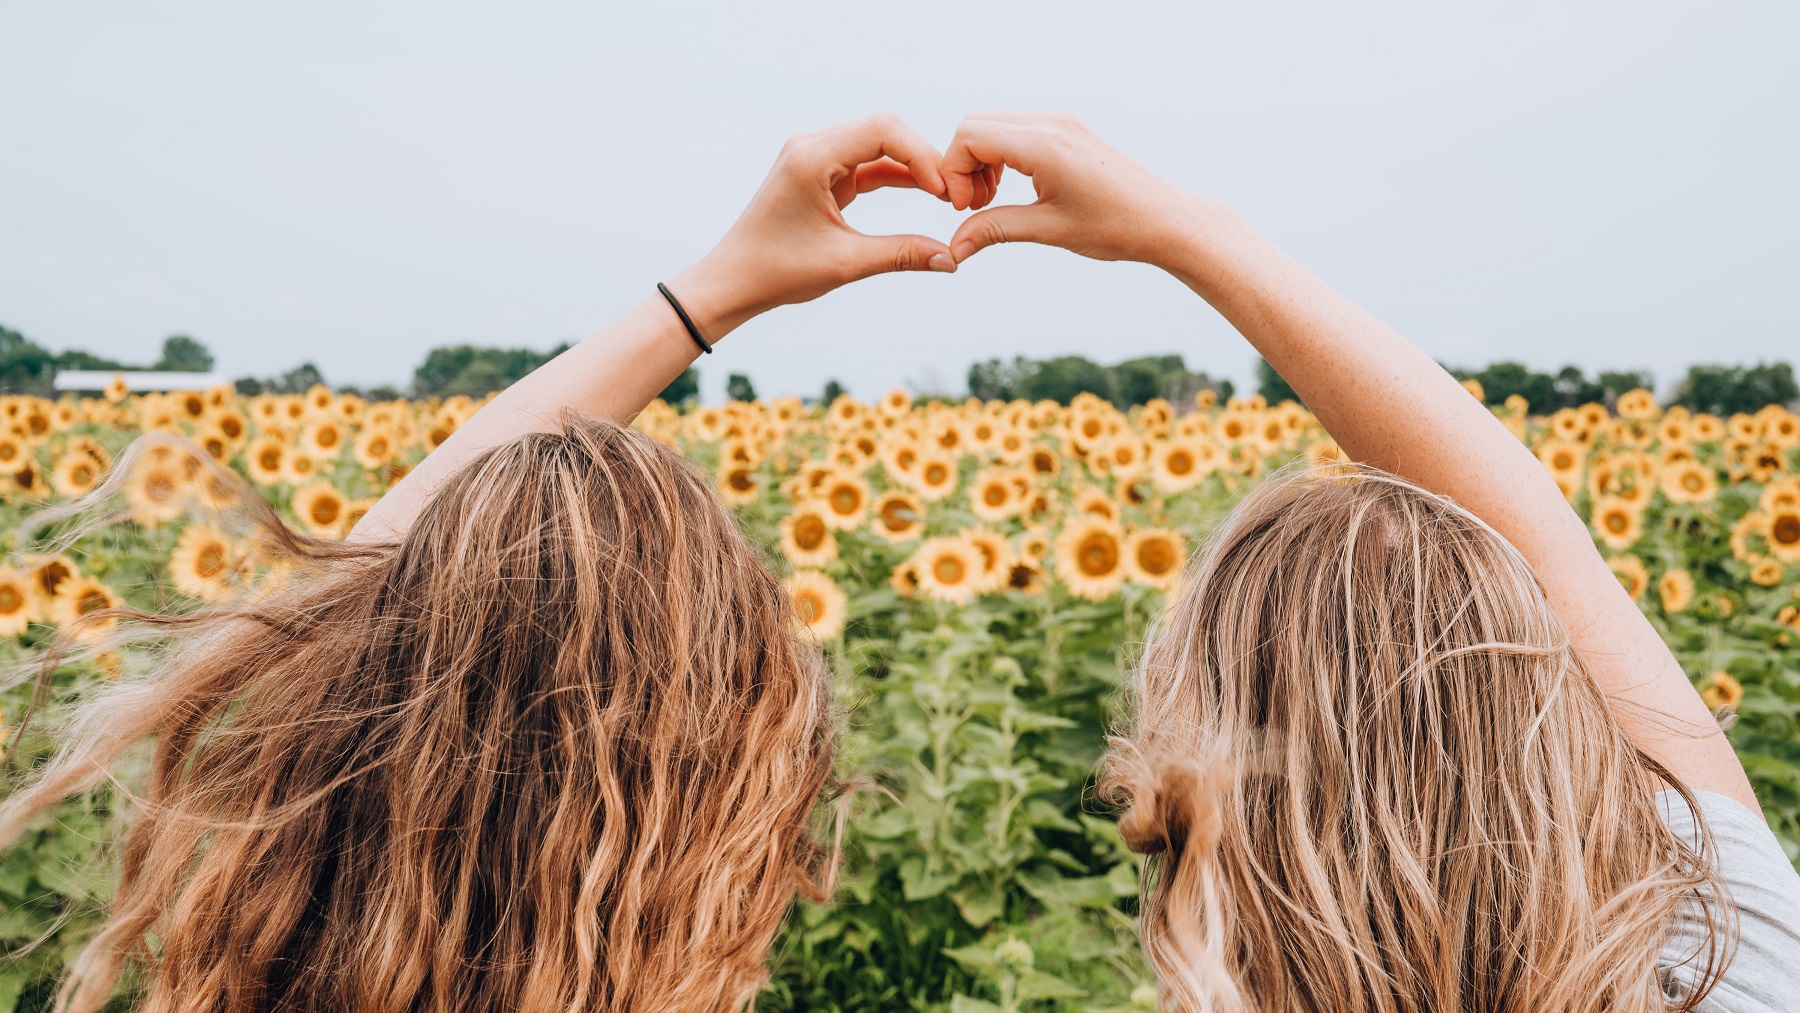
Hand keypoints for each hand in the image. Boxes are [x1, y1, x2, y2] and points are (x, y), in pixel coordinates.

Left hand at [670, 114, 957, 341]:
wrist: (733, 280)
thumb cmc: (776, 272)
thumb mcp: (845, 263)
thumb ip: (901, 255)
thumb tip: (951, 259)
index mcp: (812, 157)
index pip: (884, 130)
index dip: (923, 155)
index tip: (947, 192)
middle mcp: (812, 145)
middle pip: (885, 130)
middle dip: (924, 158)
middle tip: (956, 193)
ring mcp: (815, 155)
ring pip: (879, 146)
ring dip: (913, 167)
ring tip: (947, 196)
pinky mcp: (819, 171)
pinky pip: (866, 164)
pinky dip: (896, 177)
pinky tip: (926, 194)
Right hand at [941, 111, 1203, 267]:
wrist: (1165, 219)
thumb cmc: (1116, 226)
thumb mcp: (1048, 230)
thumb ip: (994, 230)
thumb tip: (954, 247)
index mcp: (1044, 145)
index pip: (969, 136)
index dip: (953, 172)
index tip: (963, 209)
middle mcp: (1050, 124)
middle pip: (975, 125)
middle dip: (962, 165)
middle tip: (973, 207)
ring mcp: (1060, 123)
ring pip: (992, 126)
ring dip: (980, 162)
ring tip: (990, 202)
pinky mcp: (1067, 130)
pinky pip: (1015, 131)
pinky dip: (1000, 157)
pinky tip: (1010, 190)